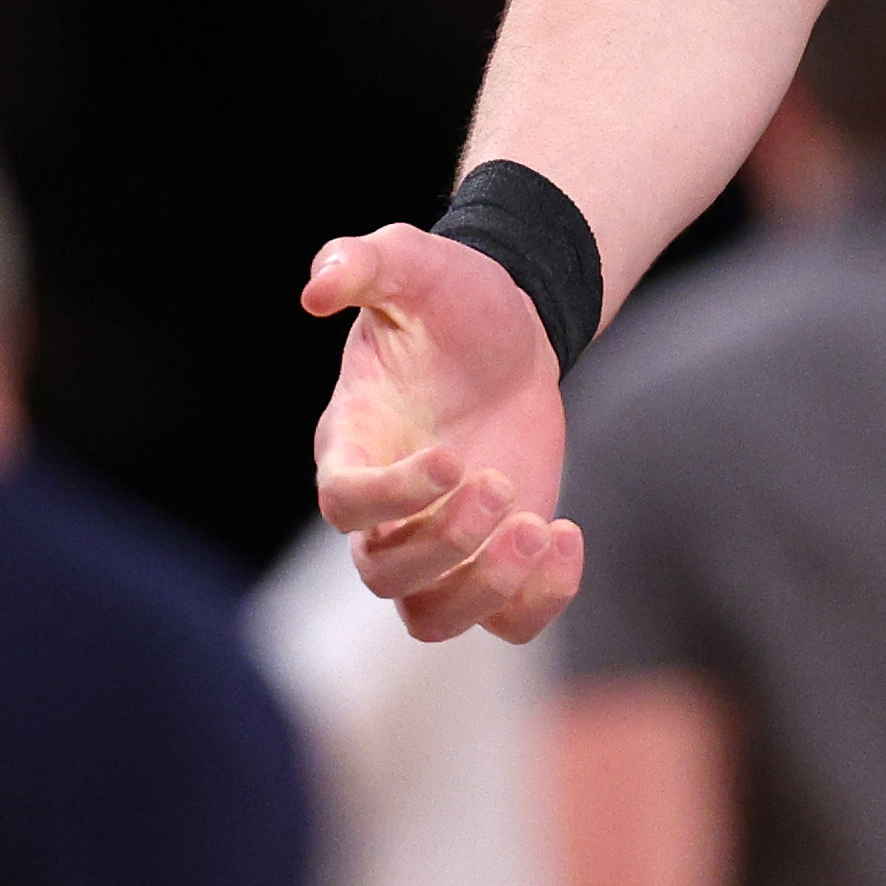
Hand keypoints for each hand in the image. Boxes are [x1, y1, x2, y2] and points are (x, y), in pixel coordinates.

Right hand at [303, 222, 583, 640]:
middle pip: (384, 575)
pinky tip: (569, 535)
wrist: (511, 330)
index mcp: (353, 445)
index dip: (393, 498)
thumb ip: (363, 262)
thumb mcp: (414, 263)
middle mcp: (386, 511)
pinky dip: (540, 601)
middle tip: (502, 484)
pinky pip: (505, 622)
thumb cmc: (451, 299)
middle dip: (448, 544)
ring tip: (542, 530)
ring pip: (431, 618)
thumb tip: (317, 288)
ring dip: (485, 589)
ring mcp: (438, 543)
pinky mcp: (493, 559)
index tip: (454, 458)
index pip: (345, 504)